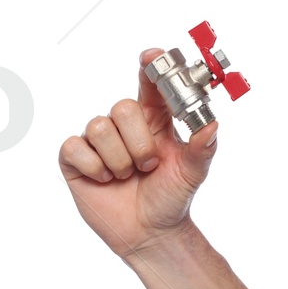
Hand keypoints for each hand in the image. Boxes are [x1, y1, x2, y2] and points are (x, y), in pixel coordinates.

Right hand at [58, 55, 217, 257]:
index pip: (150, 86)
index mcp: (154, 122)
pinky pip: (74, 147)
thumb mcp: (193, 173)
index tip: (152, 56)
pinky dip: (95, 168)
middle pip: (121, 107)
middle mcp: (124, 126)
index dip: (150, 68)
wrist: (150, 233)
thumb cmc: (171, 198)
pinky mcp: (75, 158)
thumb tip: (212, 124)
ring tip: (129, 176)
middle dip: (138, 142)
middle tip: (148, 165)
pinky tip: (105, 180)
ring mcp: (98, 141)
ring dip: (119, 160)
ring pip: (99, 127)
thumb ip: (203, 148)